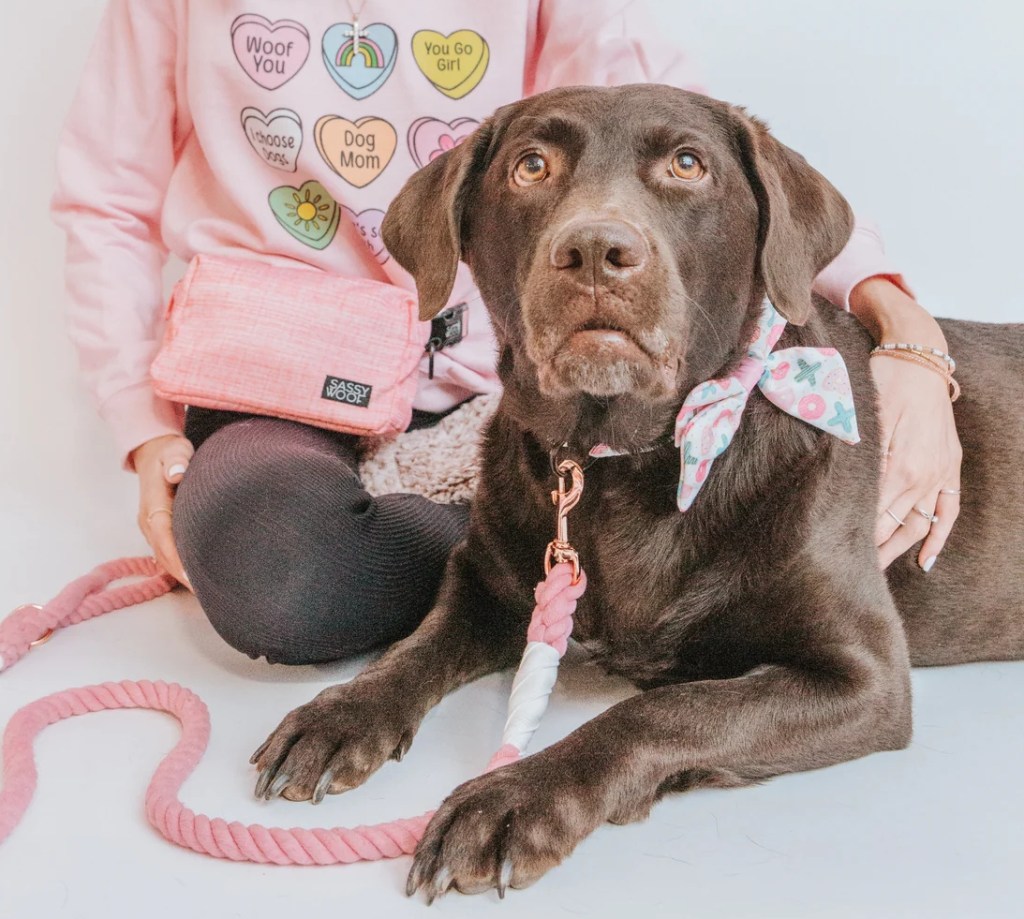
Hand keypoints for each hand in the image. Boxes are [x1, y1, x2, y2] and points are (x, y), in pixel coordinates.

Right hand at [130, 434, 194, 588]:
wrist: (154, 454)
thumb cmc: (169, 453)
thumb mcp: (174, 450)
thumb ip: (176, 460)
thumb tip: (177, 472)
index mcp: (153, 503)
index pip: (162, 533)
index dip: (174, 555)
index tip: (189, 574)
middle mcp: (149, 519)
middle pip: (162, 552)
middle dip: (180, 574)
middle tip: (205, 593)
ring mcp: (151, 526)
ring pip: (163, 556)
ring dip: (180, 574)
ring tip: (204, 592)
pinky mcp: (158, 529)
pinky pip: (166, 552)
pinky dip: (178, 566)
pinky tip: (196, 578)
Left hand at [849, 278, 961, 570]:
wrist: (918, 354)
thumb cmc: (882, 380)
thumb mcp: (863, 417)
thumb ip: (856, 460)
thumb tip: (840, 495)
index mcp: (900, 467)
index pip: (873, 517)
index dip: (853, 539)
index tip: (832, 558)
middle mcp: (925, 476)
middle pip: (893, 526)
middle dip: (870, 551)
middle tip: (844, 574)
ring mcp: (941, 473)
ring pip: (919, 525)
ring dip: (898, 550)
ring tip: (875, 573)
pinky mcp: (950, 466)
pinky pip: (949, 511)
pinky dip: (938, 536)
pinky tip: (925, 561)